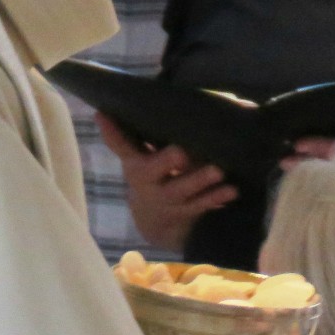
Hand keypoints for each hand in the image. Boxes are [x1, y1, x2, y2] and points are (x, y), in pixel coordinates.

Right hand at [98, 114, 236, 251]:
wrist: (154, 221)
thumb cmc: (151, 174)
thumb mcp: (136, 156)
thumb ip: (126, 135)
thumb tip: (103, 112)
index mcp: (135, 164)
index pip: (121, 144)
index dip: (112, 132)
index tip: (103, 115)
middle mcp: (148, 183)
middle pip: (154, 171)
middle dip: (167, 161)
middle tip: (181, 151)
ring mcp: (167, 200)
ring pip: (182, 192)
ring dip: (200, 181)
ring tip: (218, 171)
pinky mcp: (186, 213)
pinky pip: (202, 205)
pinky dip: (217, 198)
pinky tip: (232, 190)